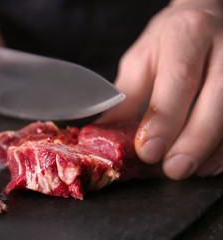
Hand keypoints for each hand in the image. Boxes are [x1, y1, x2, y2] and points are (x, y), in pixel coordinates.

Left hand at [97, 0, 222, 179]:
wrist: (207, 16)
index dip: (164, 119)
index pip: (178, 79)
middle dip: (194, 140)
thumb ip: (127, 95)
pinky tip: (209, 161)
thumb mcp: (142, 58)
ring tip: (190, 169)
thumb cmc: (171, 39)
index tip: (148, 150)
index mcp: (187, 35)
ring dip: (213, 148)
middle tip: (173, 169)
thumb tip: (103, 131)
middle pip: (215, 98)